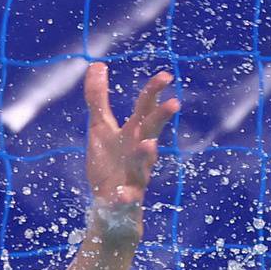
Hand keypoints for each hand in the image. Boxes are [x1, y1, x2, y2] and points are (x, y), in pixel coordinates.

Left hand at [84, 62, 180, 213]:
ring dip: (146, 154)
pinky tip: (120, 194)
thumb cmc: (110, 162)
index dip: (155, 92)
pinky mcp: (127, 198)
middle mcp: (139, 151)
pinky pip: (128, 198)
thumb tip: (96, 64)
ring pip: (144, 164)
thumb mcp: (100, 129)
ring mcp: (135, 175)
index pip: (147, 109)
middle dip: (162, 118)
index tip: (166, 75)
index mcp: (134, 133)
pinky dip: (125, 196)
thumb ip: (98, 98)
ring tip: (148, 144)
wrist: (112, 205)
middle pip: (153, 131)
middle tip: (174, 103)